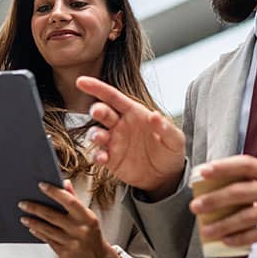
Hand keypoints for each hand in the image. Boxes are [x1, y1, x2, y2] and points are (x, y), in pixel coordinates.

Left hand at [19, 180, 121, 257]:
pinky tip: (32, 228)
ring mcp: (71, 243)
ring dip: (33, 222)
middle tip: (23, 203)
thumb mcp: (88, 216)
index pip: (70, 201)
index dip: (55, 192)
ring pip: (47, 230)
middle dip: (35, 208)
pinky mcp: (64, 254)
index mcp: (87, 218)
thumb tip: (64, 182)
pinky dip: (39, 233)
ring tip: (24, 217)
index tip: (41, 186)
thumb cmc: (92, 234)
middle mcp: (79, 230)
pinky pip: (48, 241)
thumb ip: (75, 200)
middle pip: (53, 216)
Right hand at [75, 76, 184, 197]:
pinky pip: (98, 155)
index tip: (81, 81)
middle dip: (97, 110)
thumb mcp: (175, 139)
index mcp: (134, 112)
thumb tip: (155, 116)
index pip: (113, 97)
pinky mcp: (111, 159)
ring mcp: (114, 142)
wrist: (166, 176)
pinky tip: (102, 158)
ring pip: (96, 133)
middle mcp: (120, 124)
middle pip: (103, 113)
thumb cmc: (170, 151)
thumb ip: (166, 128)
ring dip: (94, 134)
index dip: (97, 88)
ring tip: (100, 137)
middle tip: (98, 112)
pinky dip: (97, 156)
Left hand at [190, 155, 256, 246]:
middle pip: (241, 192)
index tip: (205, 171)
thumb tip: (221, 189)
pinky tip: (227, 241)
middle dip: (216, 199)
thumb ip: (255, 182)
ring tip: (206, 230)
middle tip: (196, 206)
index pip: (245, 164)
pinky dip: (241, 238)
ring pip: (247, 216)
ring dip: (224, 224)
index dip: (224, 166)